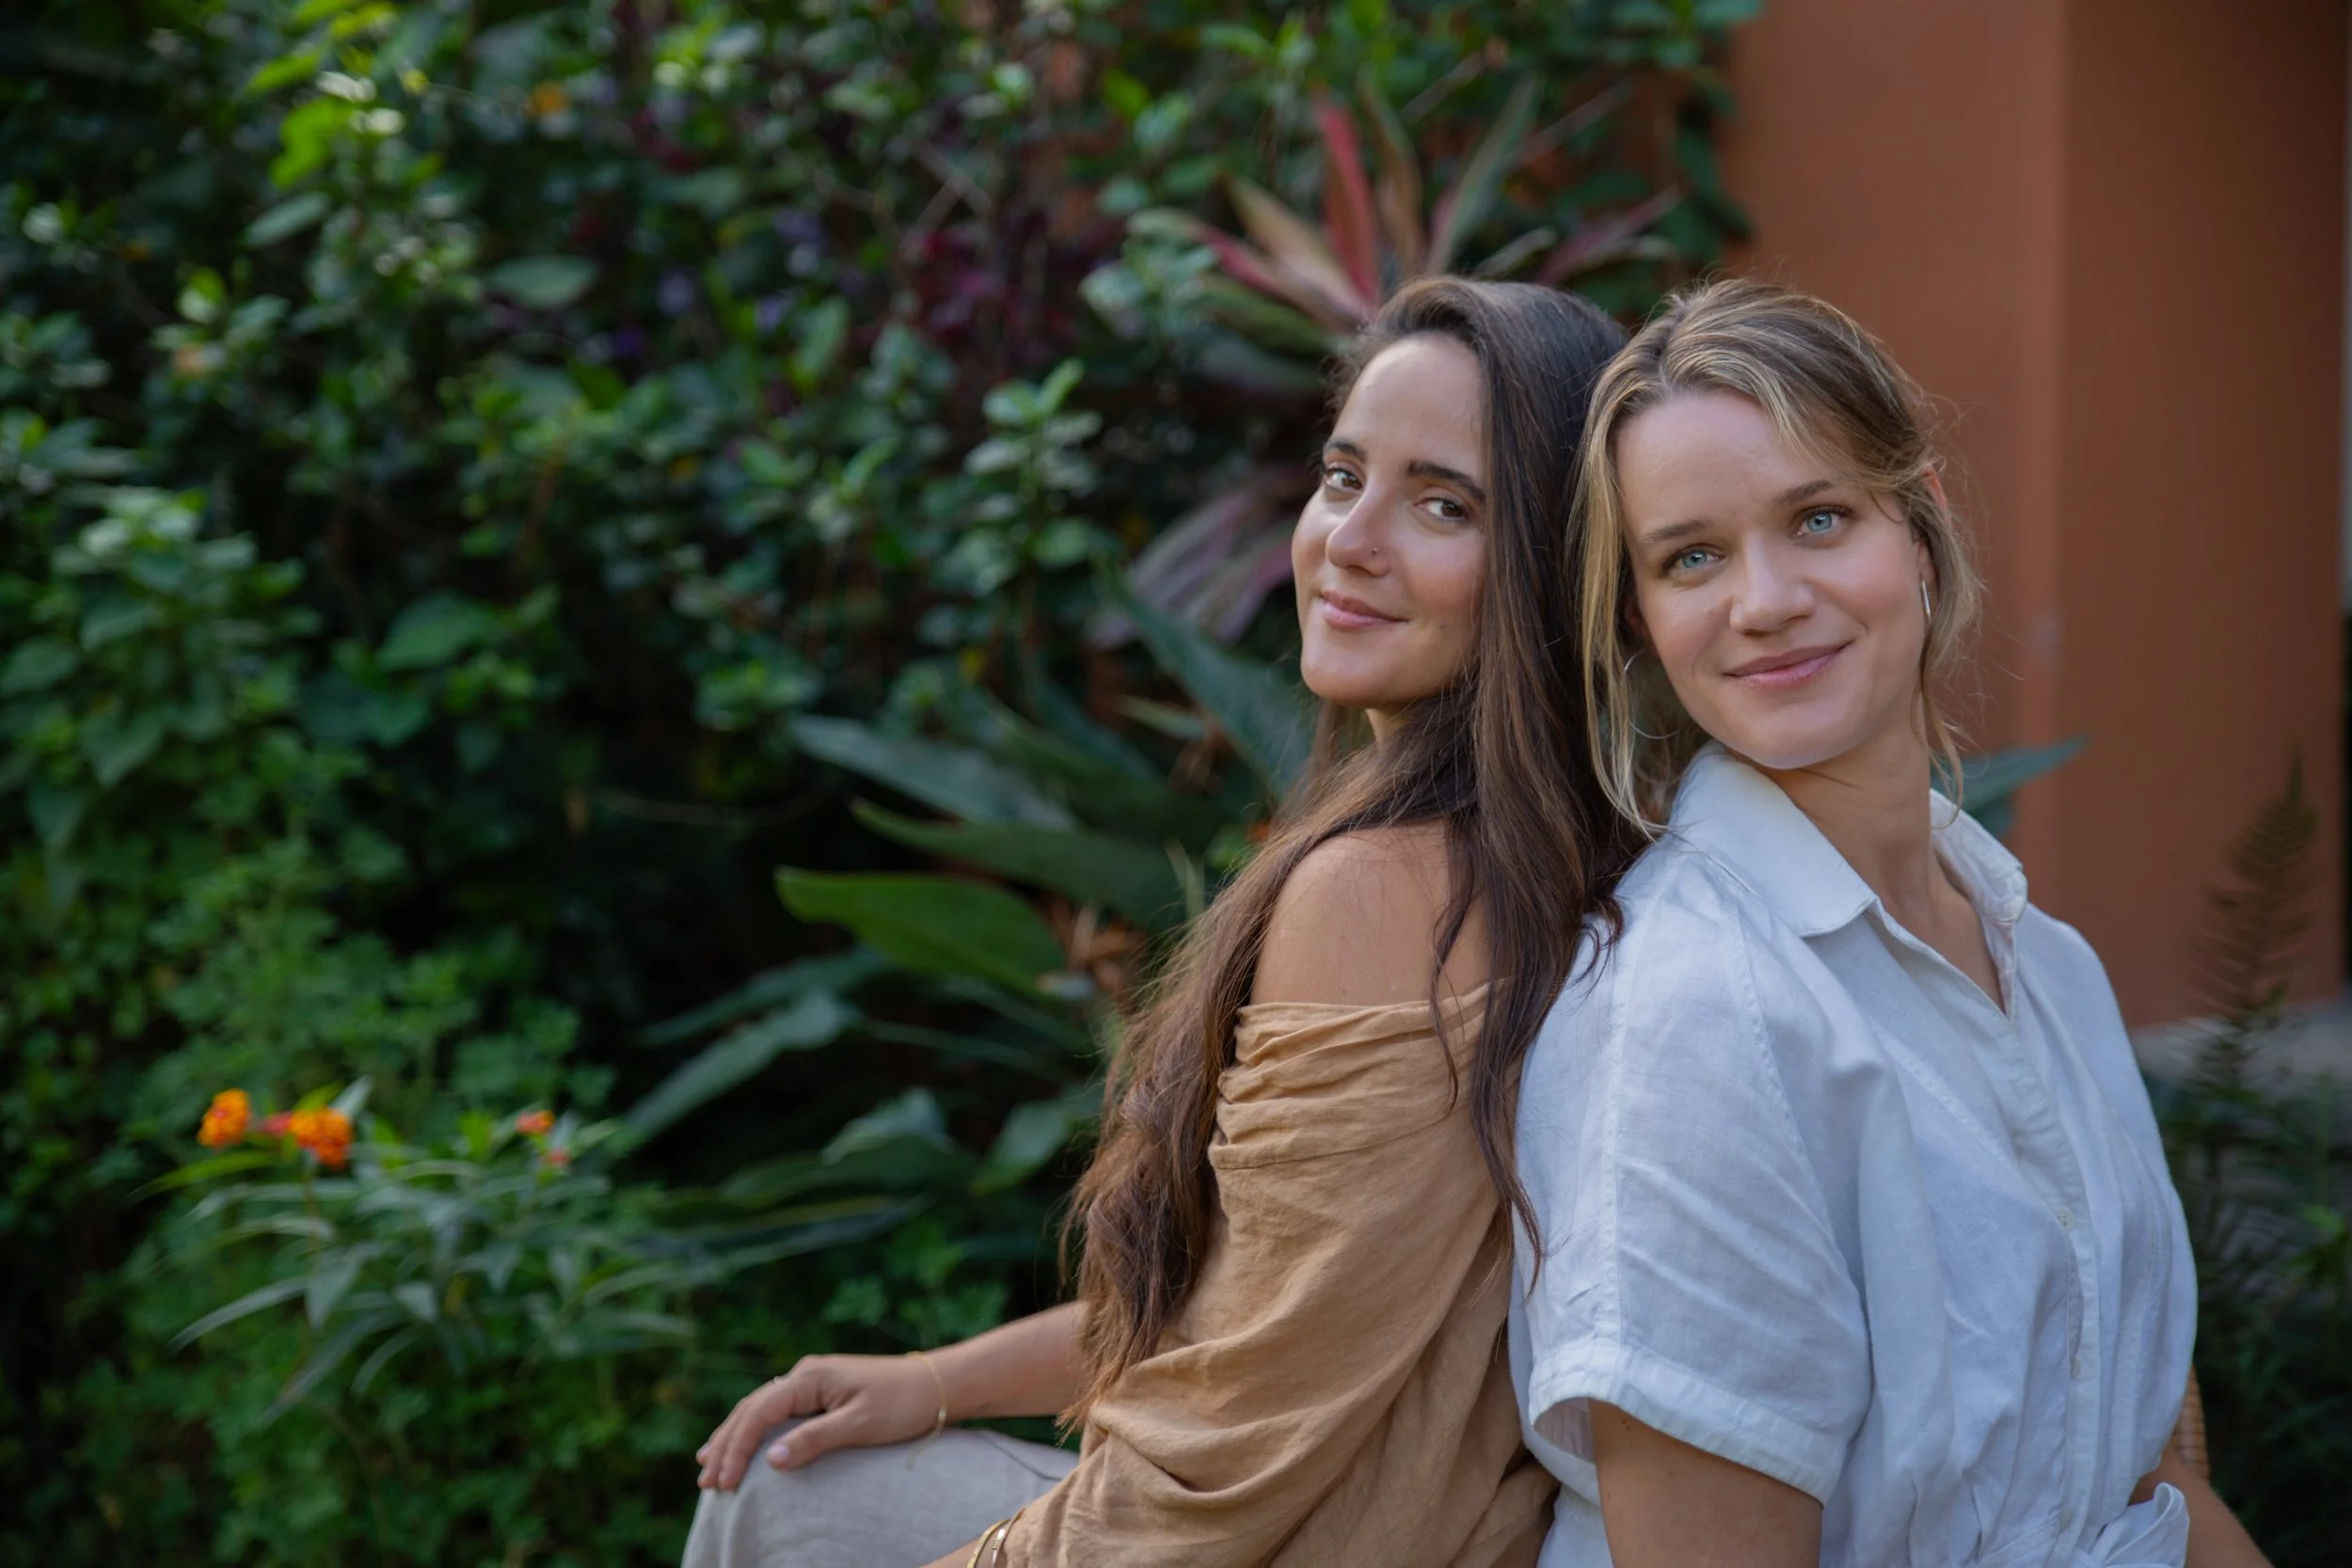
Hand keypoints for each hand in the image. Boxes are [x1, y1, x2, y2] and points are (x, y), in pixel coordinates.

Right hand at [694, 1353, 943, 1490]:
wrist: (938, 1384)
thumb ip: (814, 1440)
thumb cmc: (903, 1403)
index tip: (722, 1482)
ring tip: (708, 1465)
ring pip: (759, 1409)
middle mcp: (804, 1374)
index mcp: (809, 1376)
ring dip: (734, 1436)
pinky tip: (744, 1445)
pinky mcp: (821, 1392)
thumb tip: (770, 1460)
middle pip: (751, 1409)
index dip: (737, 1448)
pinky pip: (776, 1411)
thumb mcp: (859, 1425)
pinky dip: (755, 1430)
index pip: (758, 1413)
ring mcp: (812, 1381)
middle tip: (705, 1482)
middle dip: (726, 1445)